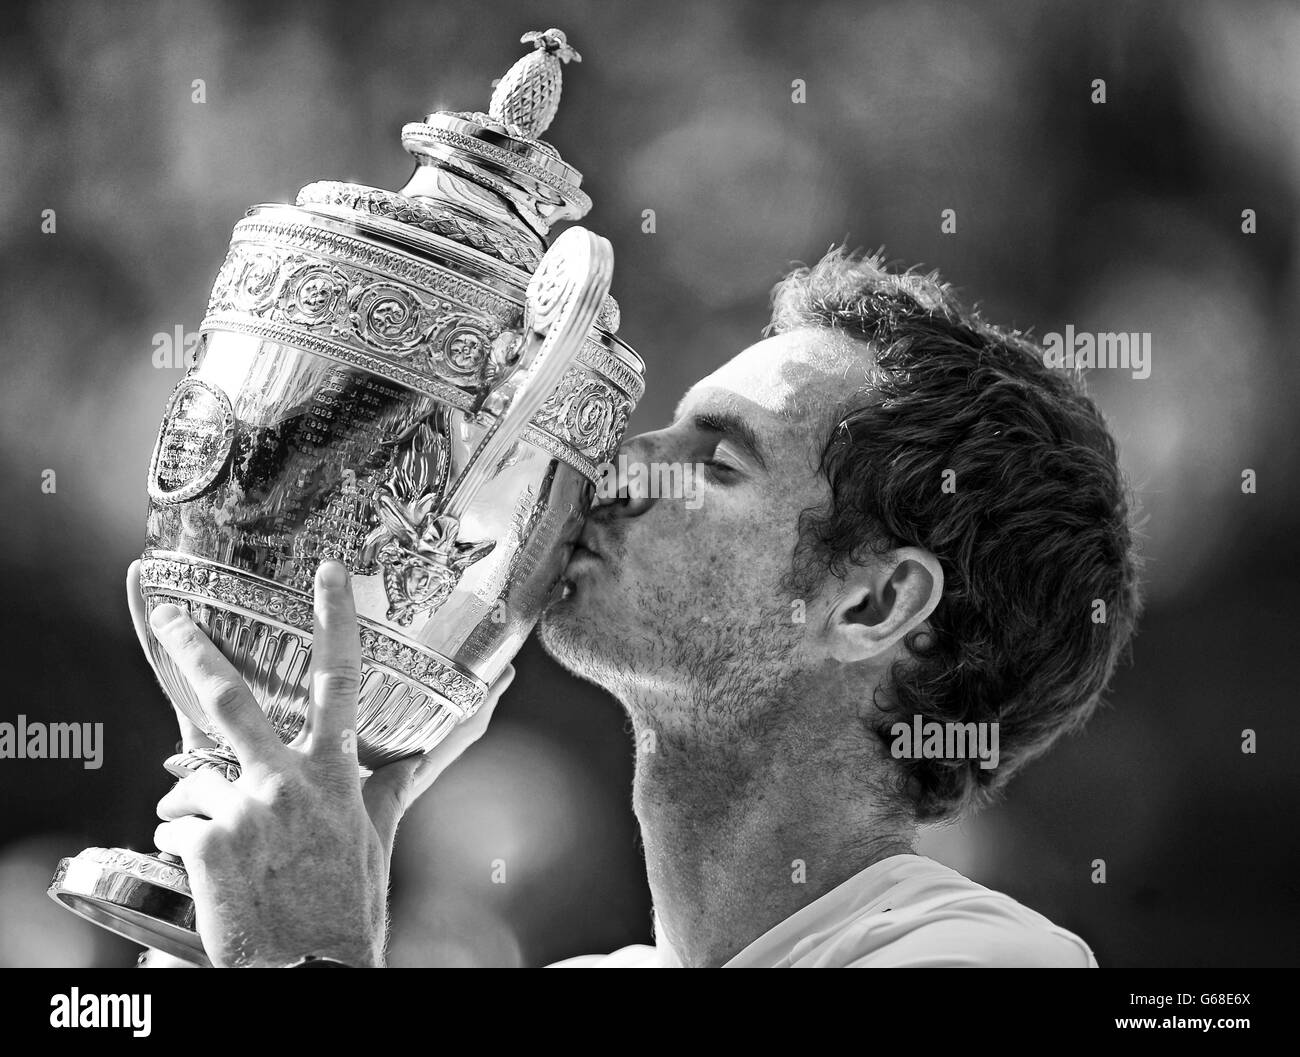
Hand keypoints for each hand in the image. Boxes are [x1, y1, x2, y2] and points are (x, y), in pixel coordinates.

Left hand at [137, 559, 512, 966]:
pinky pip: (176, 827)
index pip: (339, 682)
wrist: (309, 969)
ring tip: (217, 840)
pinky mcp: (206, 843)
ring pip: (194, 780)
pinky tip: (210, 872)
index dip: (335, 622)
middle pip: (231, 700)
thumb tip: (455, 737)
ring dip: (195, 806)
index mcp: (334, 775)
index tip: (327, 575)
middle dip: (197, 650)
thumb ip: (401, 778)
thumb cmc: (348, 904)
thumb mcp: (380, 832)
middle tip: (173, 613)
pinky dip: (184, 845)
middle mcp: (287, 782)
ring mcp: (244, 810)